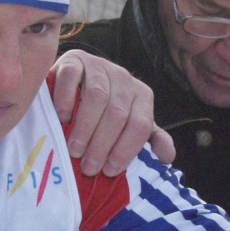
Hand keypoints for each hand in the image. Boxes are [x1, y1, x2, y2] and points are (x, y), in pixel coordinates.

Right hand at [50, 49, 174, 174]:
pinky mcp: (75, 59)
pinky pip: (72, 77)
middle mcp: (124, 78)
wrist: (75, 82)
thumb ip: (148, 139)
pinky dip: (66, 99)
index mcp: (142, 95)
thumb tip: (167, 157)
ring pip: (97, 97)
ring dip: (85, 128)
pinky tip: (62, 119)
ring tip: (74, 150)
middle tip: (88, 168)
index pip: (140, 125)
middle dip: (103, 145)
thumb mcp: (128, 125)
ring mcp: (99, 66)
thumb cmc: (102, 113)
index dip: (126, 150)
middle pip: (117, 113)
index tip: (109, 171)